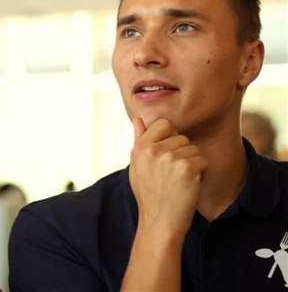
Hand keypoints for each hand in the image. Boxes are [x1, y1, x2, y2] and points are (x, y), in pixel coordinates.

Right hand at [129, 117, 206, 238]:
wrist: (160, 221)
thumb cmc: (149, 194)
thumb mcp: (137, 165)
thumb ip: (139, 139)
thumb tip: (138, 118)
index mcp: (140, 147)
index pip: (163, 123)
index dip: (170, 137)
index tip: (167, 155)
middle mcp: (153, 150)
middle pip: (181, 137)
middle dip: (182, 153)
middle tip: (172, 174)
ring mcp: (170, 158)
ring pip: (193, 149)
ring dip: (192, 164)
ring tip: (179, 180)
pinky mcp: (187, 168)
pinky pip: (202, 160)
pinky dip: (200, 172)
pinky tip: (188, 185)